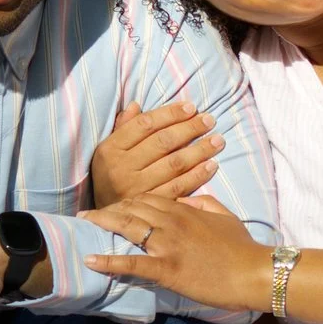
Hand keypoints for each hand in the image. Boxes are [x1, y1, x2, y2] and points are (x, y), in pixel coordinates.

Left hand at [80, 193, 271, 312]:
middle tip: (88, 216)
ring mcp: (168, 244)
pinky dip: (109, 261)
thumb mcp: (225, 217)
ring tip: (82, 226)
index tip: (112, 207)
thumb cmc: (242, 247)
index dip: (126, 201)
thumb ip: (204, 203)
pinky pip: (132, 262)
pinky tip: (90, 260)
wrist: (254, 272)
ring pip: (127, 227)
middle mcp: (172, 221)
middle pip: (130, 208)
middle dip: (106, 210)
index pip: (146, 197)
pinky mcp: (167, 268)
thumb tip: (186, 199)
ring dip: (101, 225)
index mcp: (184, 208)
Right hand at [90, 101, 223, 206]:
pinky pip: (179, 187)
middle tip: (210, 120)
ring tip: (218, 140)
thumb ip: (122, 128)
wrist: (104, 217)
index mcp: (110, 149)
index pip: (144, 124)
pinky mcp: (152, 205)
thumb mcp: (108, 151)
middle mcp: (122, 168)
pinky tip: (212, 165)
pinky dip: (197, 175)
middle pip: (163, 142)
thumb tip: (136, 105)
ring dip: (199, 150)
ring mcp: (138, 189)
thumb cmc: (110, 176)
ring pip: (174, 164)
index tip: (191, 107)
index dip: (170, 114)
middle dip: (190, 128)